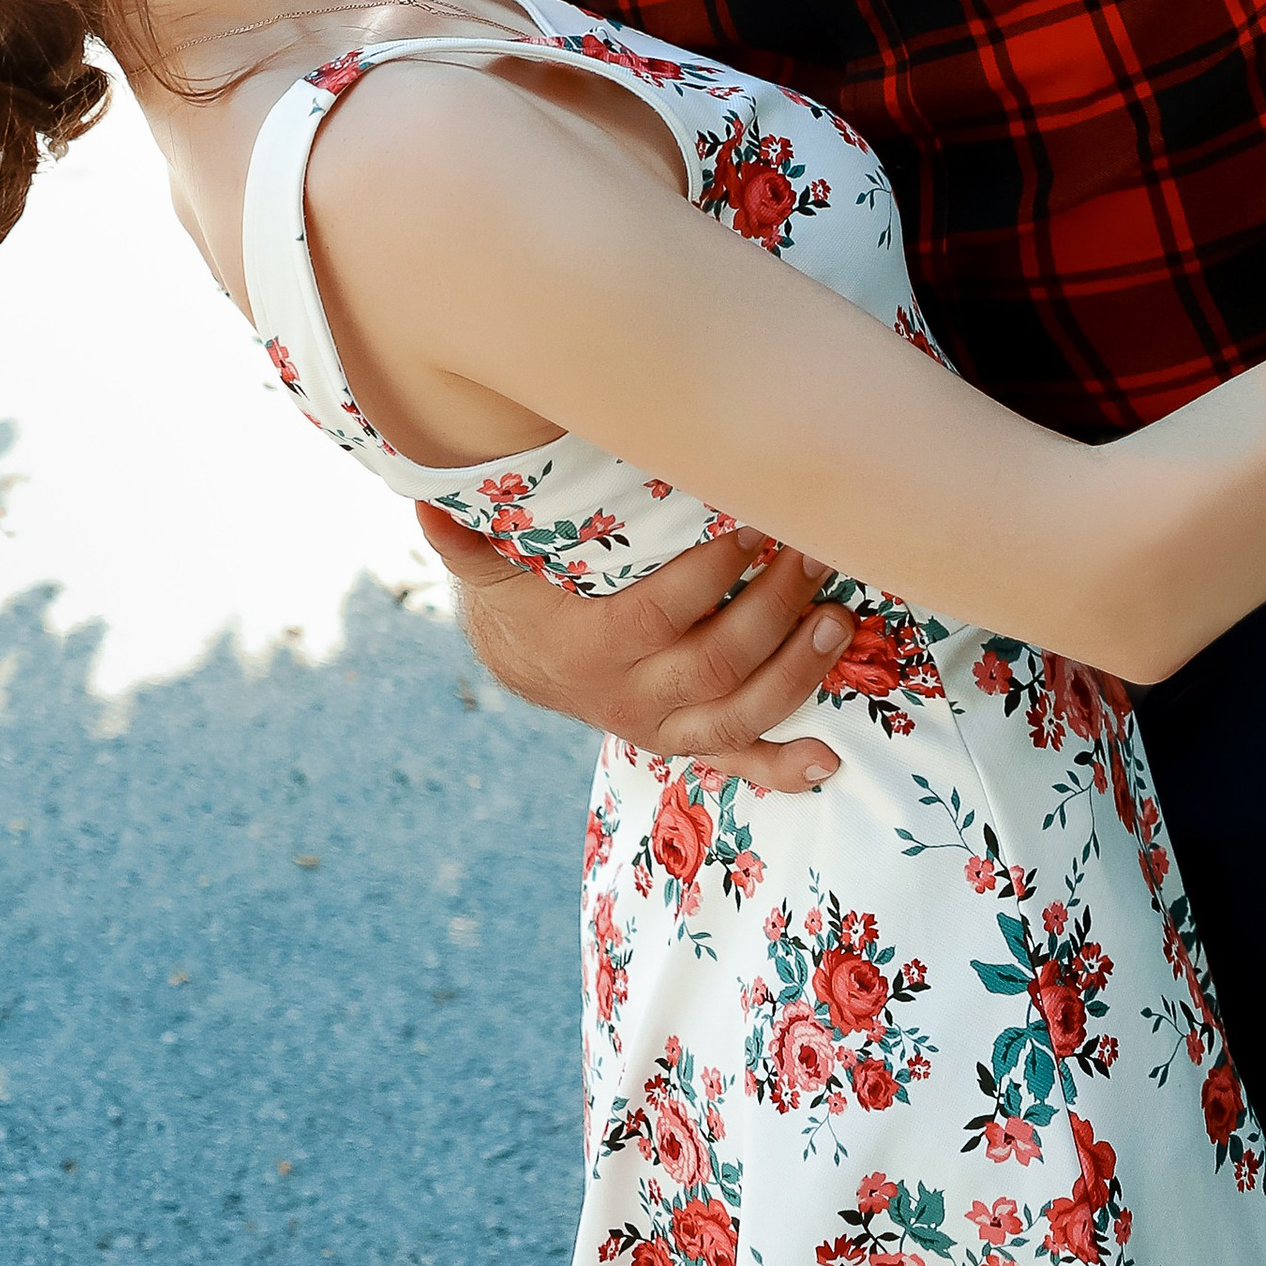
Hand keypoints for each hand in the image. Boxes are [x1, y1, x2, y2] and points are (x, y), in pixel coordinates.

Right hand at [414, 503, 846, 791]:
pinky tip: (829, 758)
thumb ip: (468, 538)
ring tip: (838, 619)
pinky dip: (785, 766)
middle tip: (813, 551)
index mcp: (589, 652)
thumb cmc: (526, 592)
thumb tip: (427, 499)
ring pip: (740, 715)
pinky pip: (741, 765)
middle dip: (772, 607)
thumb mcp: (494, 564)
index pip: (660, 616)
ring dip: (797, 672)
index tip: (754, 522)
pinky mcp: (690, 744)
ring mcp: (666, 728)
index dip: (710, 574)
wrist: (527, 660)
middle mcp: (632, 699)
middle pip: (716, 663)